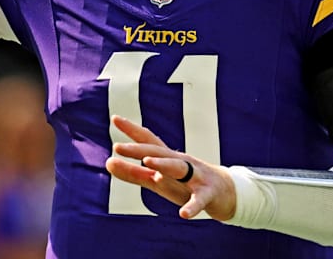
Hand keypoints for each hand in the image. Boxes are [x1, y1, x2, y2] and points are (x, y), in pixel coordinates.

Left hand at [104, 115, 236, 220]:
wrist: (225, 193)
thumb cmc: (186, 184)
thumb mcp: (158, 180)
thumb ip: (133, 173)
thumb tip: (108, 162)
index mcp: (168, 158)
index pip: (149, 141)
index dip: (132, 130)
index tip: (115, 118)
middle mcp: (181, 162)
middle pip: (159, 152)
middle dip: (138, 149)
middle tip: (117, 146)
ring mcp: (196, 176)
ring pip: (179, 168)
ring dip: (163, 165)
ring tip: (147, 164)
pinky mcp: (208, 194)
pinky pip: (200, 200)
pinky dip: (192, 206)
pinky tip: (184, 214)